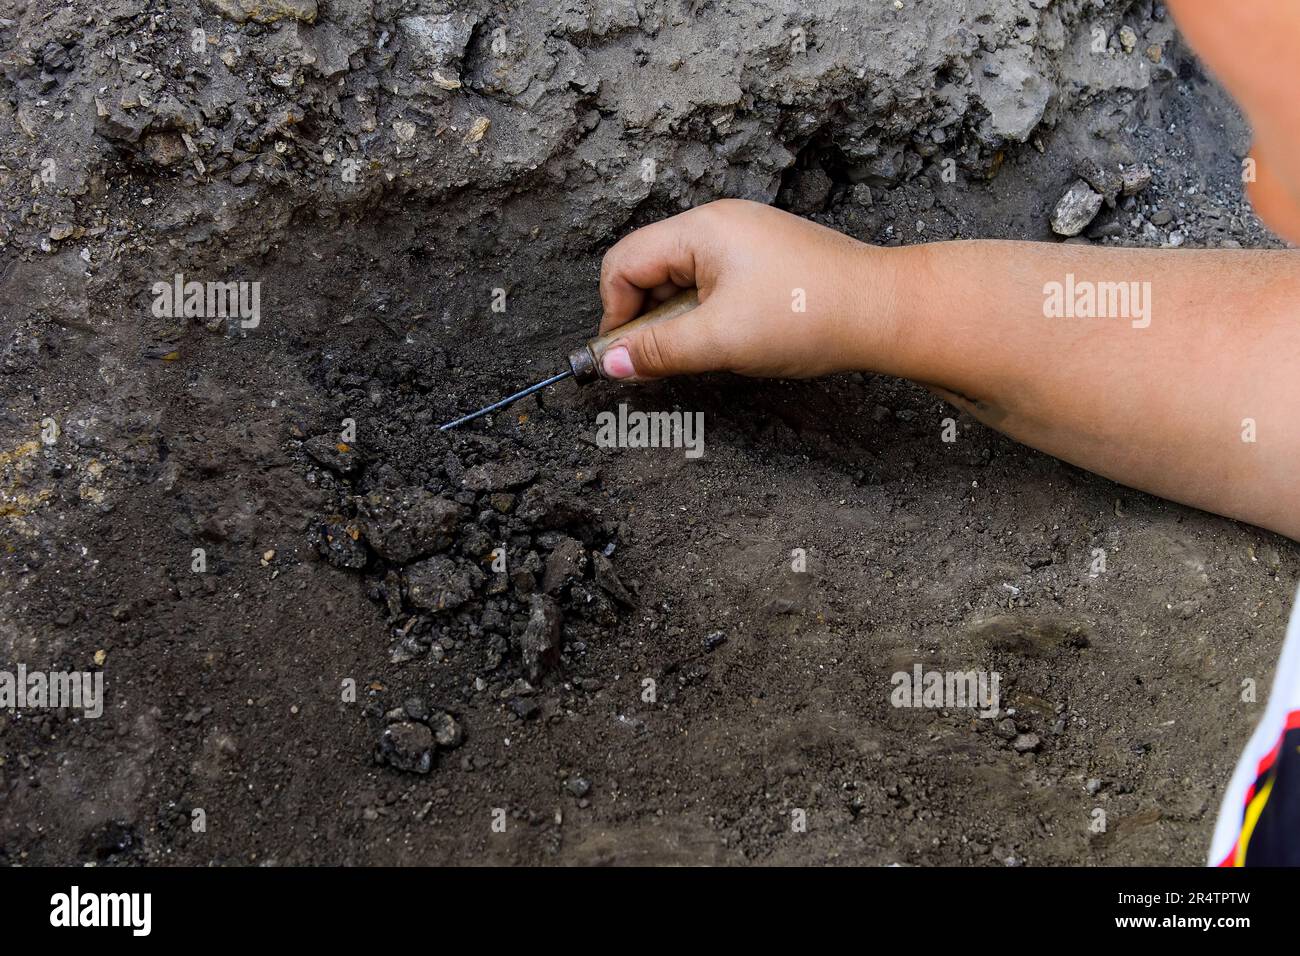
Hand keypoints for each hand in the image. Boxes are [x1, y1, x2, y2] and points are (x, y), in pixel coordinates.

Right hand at [596, 199, 899, 379]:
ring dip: (679, 319)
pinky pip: (714, 283)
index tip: (626, 356)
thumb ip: (660, 351)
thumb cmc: (808, 315)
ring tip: (707, 350)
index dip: (615, 312)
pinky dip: (708, 313)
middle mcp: (719, 223)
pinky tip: (732, 339)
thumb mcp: (721, 340)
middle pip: (651, 267)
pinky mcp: (765, 258)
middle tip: (663, 360)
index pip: (625, 262)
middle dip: (647, 316)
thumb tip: (611, 364)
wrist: (885, 310)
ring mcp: (745, 238)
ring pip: (683, 279)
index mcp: (701, 229)